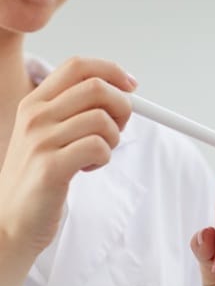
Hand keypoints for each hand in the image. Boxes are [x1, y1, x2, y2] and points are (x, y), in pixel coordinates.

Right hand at [0, 57, 135, 256]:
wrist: (10, 220)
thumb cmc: (38, 177)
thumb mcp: (49, 134)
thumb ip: (76, 112)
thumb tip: (122, 94)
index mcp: (35, 103)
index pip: (78, 66)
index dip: (112, 71)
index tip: (131, 86)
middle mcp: (36, 116)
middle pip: (97, 88)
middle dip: (122, 107)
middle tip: (116, 130)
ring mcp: (41, 140)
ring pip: (102, 120)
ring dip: (112, 139)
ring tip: (96, 155)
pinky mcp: (51, 167)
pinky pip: (99, 147)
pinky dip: (104, 158)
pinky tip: (88, 168)